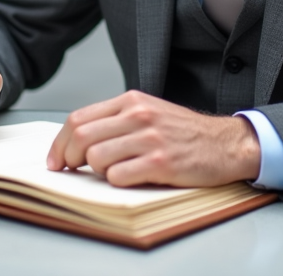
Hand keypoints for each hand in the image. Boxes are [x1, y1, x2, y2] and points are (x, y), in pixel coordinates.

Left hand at [47, 90, 260, 186]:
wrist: (226, 143)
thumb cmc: (184, 133)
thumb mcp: (148, 113)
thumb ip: (116, 121)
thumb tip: (77, 141)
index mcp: (131, 101)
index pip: (79, 118)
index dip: (60, 142)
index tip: (55, 159)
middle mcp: (138, 115)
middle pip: (82, 137)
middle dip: (68, 158)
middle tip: (70, 170)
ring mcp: (150, 139)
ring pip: (96, 158)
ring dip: (96, 172)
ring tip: (111, 172)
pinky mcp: (161, 163)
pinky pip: (119, 176)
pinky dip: (116, 182)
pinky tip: (130, 178)